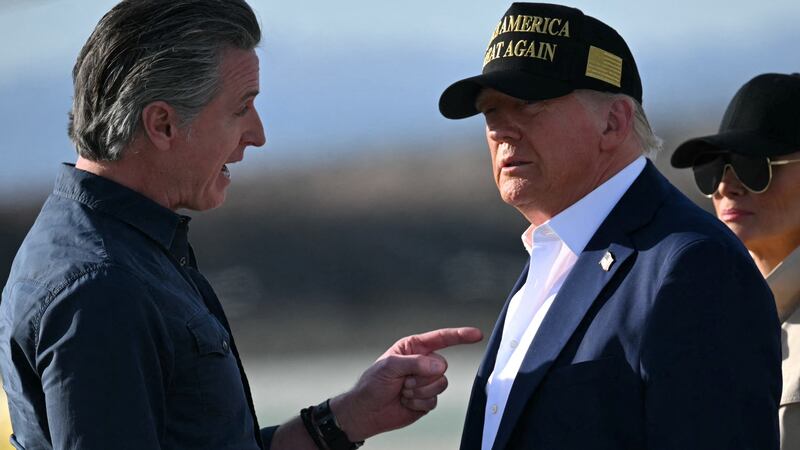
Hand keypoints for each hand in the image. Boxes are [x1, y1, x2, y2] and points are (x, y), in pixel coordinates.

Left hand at [330, 327, 482, 441]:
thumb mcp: (389, 366)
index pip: (441, 338)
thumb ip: (415, 363)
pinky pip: (434, 400)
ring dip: (419, 391)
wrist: (367, 411)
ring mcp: (426, 382)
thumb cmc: (372, 384)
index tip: (476, 335)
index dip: (460, 336)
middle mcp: (422, 363)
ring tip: (403, 391)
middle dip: (422, 377)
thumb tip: (440, 366)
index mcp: (413, 348)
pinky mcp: (427, 399)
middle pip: (442, 366)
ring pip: (440, 384)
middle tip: (403, 382)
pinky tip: (405, 402)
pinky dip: (418, 402)